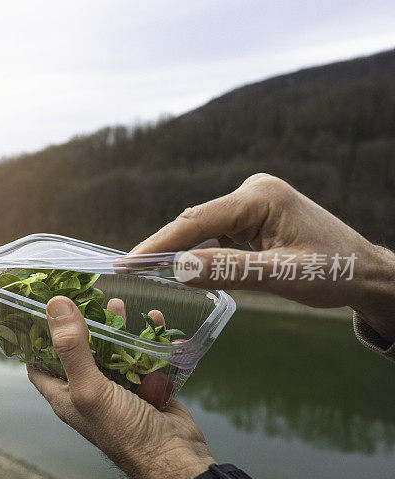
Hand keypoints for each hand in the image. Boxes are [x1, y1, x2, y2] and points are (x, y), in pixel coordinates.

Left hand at [27, 296, 213, 478]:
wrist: (173, 458)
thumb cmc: (124, 432)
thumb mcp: (90, 387)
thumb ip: (72, 347)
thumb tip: (55, 305)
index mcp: (66, 397)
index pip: (39, 365)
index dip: (34, 340)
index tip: (38, 309)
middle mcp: (89, 393)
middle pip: (80, 352)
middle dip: (83, 324)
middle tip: (86, 298)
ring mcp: (120, 390)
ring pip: (114, 351)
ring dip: (116, 327)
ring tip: (118, 303)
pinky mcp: (148, 388)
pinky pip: (145, 357)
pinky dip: (149, 338)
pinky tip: (154, 319)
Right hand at [131, 173, 394, 342]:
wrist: (365, 272)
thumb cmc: (334, 272)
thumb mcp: (283, 275)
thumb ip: (231, 270)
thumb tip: (178, 269)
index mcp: (261, 196)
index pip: (197, 220)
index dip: (158, 243)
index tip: (125, 261)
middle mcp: (253, 191)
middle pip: (195, 222)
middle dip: (162, 247)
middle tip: (127, 270)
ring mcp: (252, 202)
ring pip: (202, 229)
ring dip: (179, 251)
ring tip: (145, 271)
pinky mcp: (253, 217)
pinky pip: (216, 235)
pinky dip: (198, 253)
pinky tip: (182, 269)